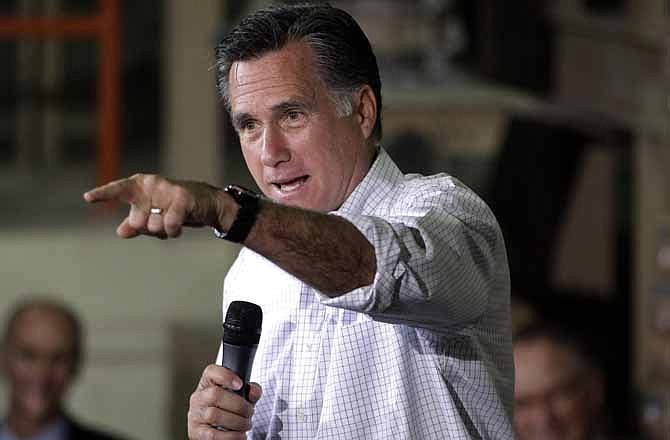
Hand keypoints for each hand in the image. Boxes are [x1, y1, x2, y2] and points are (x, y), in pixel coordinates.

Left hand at [83, 174, 234, 238]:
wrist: (206, 204)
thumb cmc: (174, 208)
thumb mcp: (152, 216)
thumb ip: (135, 224)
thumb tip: (121, 232)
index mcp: (140, 187)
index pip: (118, 190)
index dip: (103, 194)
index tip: (87, 198)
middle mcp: (151, 185)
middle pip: (136, 221)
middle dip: (147, 230)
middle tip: (159, 224)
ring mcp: (166, 190)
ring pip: (153, 225)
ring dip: (163, 231)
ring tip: (172, 223)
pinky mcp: (182, 198)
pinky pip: (169, 224)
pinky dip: (173, 231)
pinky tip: (179, 228)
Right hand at [188, 364, 261, 439]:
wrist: (215, 429)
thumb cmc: (228, 408)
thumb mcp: (241, 395)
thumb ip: (250, 390)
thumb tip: (253, 392)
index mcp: (208, 383)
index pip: (211, 371)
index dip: (226, 376)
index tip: (240, 385)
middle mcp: (198, 397)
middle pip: (215, 394)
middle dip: (239, 405)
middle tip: (250, 412)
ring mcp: (195, 415)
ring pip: (214, 415)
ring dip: (237, 421)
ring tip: (246, 424)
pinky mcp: (196, 432)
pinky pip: (213, 435)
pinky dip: (231, 436)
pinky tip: (240, 435)